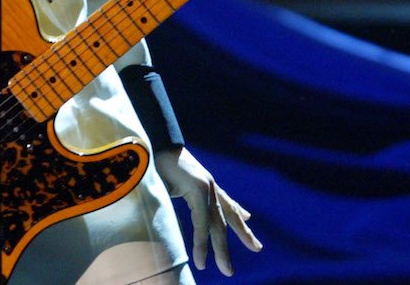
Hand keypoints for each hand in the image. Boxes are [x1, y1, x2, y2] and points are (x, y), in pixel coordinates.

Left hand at [155, 146, 260, 276]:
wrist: (158, 137)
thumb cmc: (152, 162)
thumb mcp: (155, 185)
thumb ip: (162, 204)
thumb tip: (162, 226)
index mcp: (196, 187)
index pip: (202, 222)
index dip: (202, 244)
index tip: (201, 265)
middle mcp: (208, 186)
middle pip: (218, 222)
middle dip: (223, 248)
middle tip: (228, 272)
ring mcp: (210, 184)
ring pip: (228, 212)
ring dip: (242, 231)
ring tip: (256, 247)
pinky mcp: (207, 182)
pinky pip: (225, 200)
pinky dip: (236, 211)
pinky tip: (247, 218)